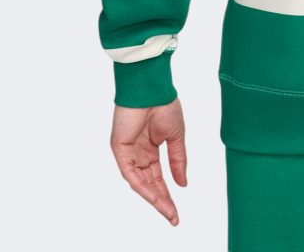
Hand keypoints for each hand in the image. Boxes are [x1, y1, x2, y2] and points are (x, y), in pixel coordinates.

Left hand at [111, 99, 187, 225]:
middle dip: (162, 201)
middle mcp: (138, 154)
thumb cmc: (164, 104)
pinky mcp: (120, 150)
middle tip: (173, 217)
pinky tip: (154, 196)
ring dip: (154, 198)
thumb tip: (183, 184)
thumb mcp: (176, 136)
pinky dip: (142, 186)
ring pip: (140, 183)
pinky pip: (131, 174)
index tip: (176, 212)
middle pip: (149, 184)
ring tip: (167, 211)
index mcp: (150, 150)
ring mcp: (128, 153)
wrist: (152, 87)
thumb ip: (178, 160)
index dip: (168, 195)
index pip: (158, 178)